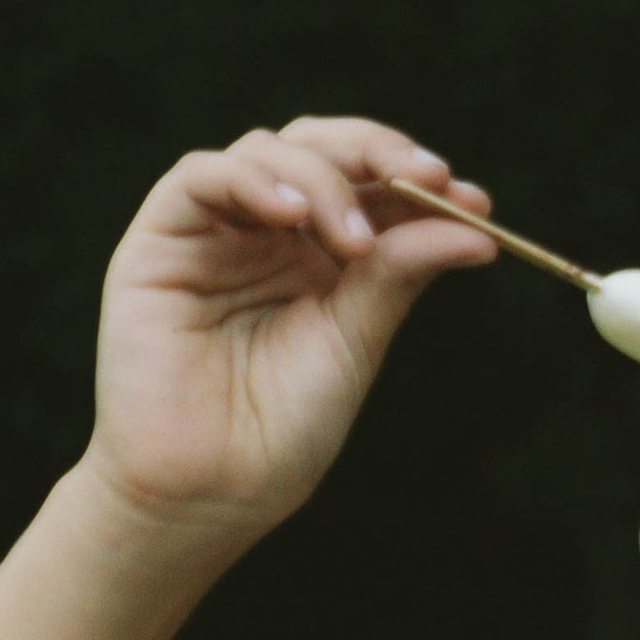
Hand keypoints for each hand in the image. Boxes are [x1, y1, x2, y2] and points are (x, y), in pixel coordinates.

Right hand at [80, 116, 496, 544]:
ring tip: (355, 239)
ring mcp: (216, 230)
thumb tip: (477, 227)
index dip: (418, 182)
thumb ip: (397, 274)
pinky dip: (253, 181)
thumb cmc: (282, 431)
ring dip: (324, 179)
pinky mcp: (162, 238)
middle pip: (322, 149)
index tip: (473, 200)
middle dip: (379, 152)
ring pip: (269, 151)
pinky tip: (293, 215)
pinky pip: (201, 176)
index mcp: (323, 258)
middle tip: (429, 178)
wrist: (211, 490)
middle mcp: (270, 233)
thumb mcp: (355, 343)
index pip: (371, 187)